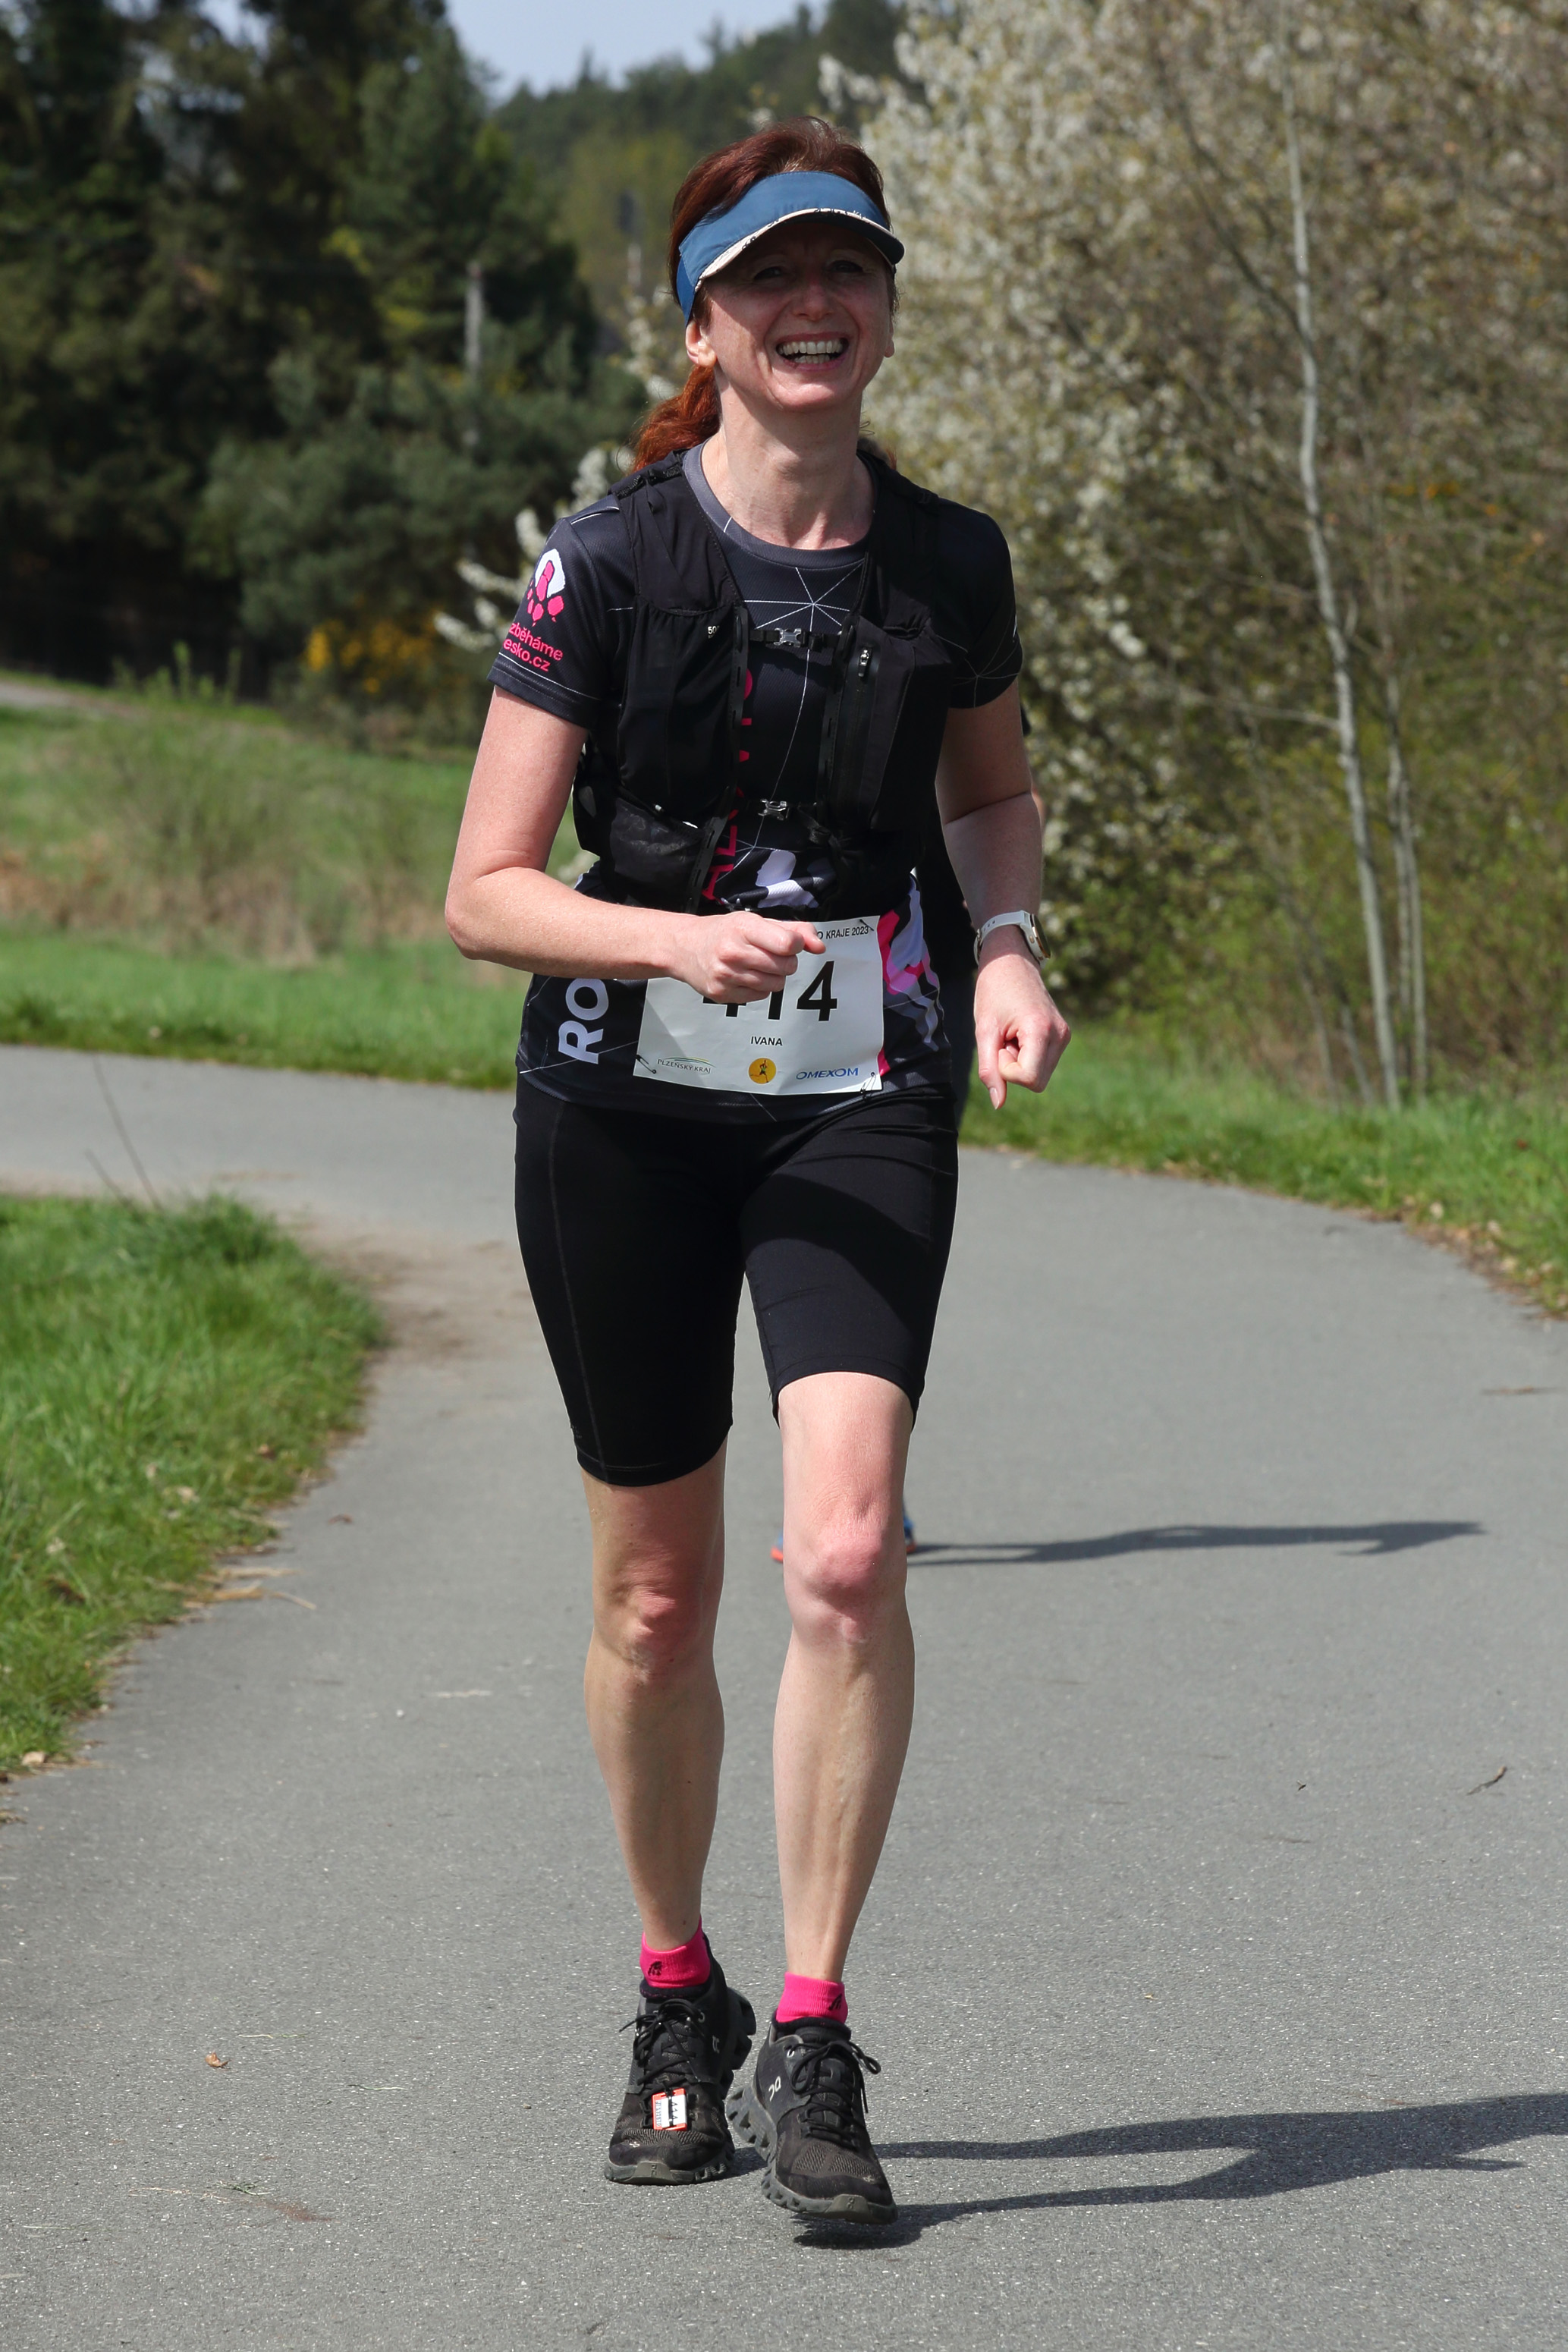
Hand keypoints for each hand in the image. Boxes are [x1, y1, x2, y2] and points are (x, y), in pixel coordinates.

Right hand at [672, 911, 824, 1002]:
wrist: (685, 947)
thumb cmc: (726, 932)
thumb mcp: (757, 922)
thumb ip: (794, 930)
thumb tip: (820, 947)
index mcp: (743, 927)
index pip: (788, 944)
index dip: (796, 945)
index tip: (787, 943)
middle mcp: (733, 952)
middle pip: (786, 966)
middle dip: (786, 961)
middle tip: (771, 954)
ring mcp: (726, 975)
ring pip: (776, 984)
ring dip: (775, 976)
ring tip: (760, 965)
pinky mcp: (722, 994)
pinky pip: (761, 996)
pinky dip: (761, 987)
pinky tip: (748, 976)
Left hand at [974, 940, 1070, 1108]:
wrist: (1010, 961)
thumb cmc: (993, 991)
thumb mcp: (984, 1030)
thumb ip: (990, 1068)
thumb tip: (998, 1103)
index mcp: (1042, 1030)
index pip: (1030, 1079)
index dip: (1007, 1070)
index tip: (999, 1044)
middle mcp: (1060, 1035)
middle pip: (1037, 1082)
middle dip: (1014, 1068)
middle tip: (1003, 1039)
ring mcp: (1064, 1035)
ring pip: (1040, 1075)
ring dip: (1019, 1061)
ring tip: (1011, 1034)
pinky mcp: (1062, 1035)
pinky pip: (1043, 1063)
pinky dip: (1027, 1055)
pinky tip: (1019, 1033)